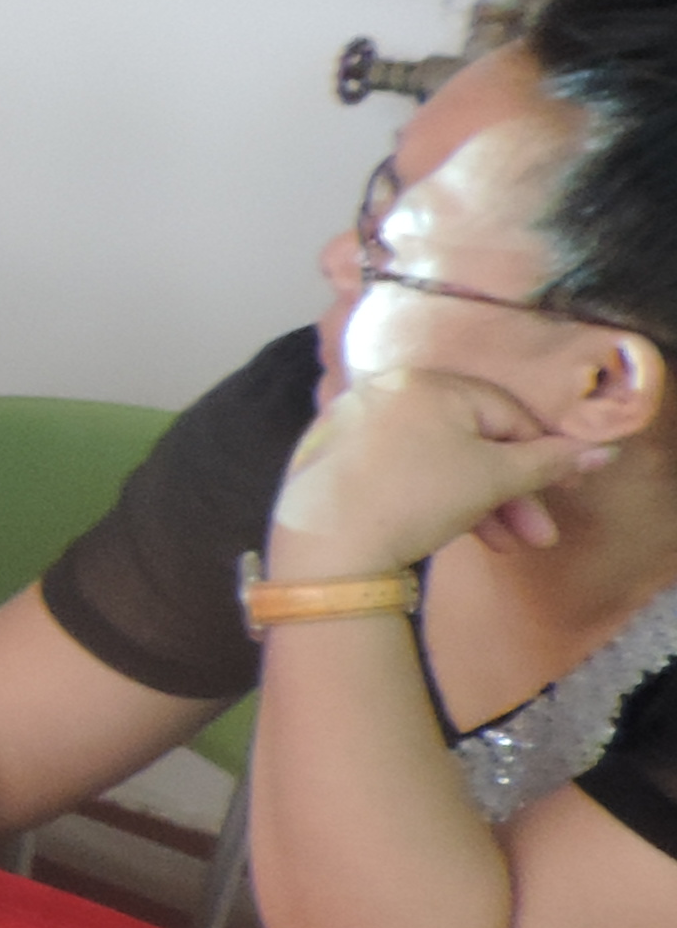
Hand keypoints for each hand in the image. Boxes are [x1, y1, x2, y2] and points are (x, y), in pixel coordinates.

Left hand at [271, 362, 620, 577]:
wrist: (326, 545)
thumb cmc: (416, 497)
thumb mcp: (494, 477)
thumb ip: (549, 462)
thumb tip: (601, 450)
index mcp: (425, 381)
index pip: (504, 412)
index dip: (542, 453)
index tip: (565, 490)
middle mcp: (383, 392)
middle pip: (469, 440)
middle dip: (510, 492)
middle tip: (537, 535)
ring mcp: (351, 425)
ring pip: (436, 460)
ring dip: (478, 504)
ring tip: (503, 546)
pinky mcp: (331, 461)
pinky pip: (399, 472)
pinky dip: (432, 498)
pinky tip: (451, 533)